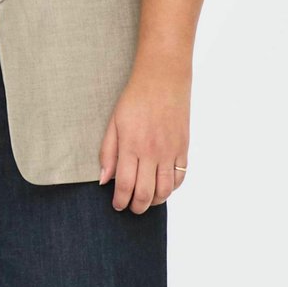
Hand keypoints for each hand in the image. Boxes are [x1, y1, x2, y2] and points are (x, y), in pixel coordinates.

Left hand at [98, 67, 190, 212]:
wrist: (163, 79)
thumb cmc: (135, 98)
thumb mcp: (114, 122)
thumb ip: (107, 152)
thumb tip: (103, 180)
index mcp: (131, 145)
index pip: (125, 185)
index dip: (120, 201)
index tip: (117, 205)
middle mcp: (152, 152)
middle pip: (145, 193)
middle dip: (137, 207)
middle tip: (131, 208)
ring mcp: (170, 151)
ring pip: (165, 190)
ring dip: (155, 201)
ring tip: (146, 200)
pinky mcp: (183, 148)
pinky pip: (180, 178)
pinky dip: (171, 188)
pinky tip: (162, 187)